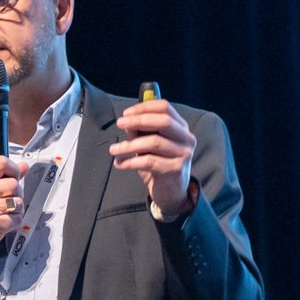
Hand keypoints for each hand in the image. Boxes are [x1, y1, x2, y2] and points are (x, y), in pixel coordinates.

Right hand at [0, 154, 24, 271]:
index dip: (14, 169)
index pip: (1, 162)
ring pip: (18, 201)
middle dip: (17, 194)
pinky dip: (15, 222)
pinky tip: (4, 224)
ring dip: (17, 210)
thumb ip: (3, 177)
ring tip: (5, 214)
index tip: (14, 176)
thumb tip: (23, 166)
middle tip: (8, 202)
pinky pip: (17, 218)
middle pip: (13, 184)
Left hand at [113, 98, 196, 219]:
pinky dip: (130, 162)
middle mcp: (186, 138)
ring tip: (114, 150)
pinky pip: (149, 162)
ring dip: (129, 145)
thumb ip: (141, 132)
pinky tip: (119, 163)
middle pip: (164, 122)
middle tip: (120, 123)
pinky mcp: (175, 169)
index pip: (165, 108)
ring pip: (154, 143)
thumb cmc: (159, 164)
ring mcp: (183, 154)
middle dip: (139, 120)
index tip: (126, 113)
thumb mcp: (150, 146)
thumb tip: (127, 122)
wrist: (171, 192)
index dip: (144, 107)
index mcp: (181, 127)